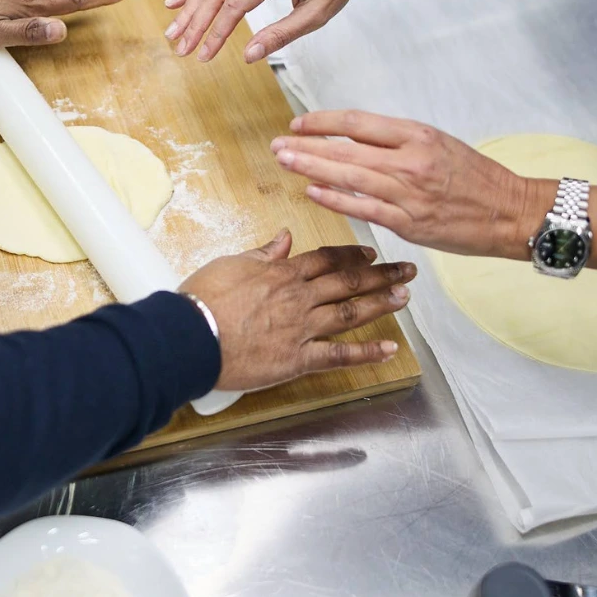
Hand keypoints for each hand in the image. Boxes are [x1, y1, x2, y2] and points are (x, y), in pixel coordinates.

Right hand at [163, 0, 377, 63]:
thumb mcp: (318, 13)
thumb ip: (282, 34)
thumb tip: (249, 55)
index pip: (238, 3)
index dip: (217, 32)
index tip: (205, 56)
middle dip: (196, 22)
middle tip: (181, 48)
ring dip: (190, 6)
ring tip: (173, 31)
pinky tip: (178, 2)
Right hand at [178, 229, 414, 391]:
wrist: (191, 334)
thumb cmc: (204, 298)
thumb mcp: (232, 264)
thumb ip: (263, 253)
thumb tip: (284, 237)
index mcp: (282, 273)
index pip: (325, 259)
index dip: (351, 255)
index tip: (371, 252)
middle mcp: (299, 297)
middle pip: (347, 282)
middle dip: (380, 274)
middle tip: (406, 270)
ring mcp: (302, 328)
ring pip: (350, 313)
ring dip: (380, 304)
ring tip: (404, 297)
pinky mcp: (297, 359)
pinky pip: (338, 356)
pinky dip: (366, 354)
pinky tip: (390, 350)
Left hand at [271, 110, 546, 257]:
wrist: (510, 211)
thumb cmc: (475, 177)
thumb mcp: (438, 143)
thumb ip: (396, 141)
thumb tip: (351, 139)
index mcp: (417, 135)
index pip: (358, 123)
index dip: (323, 122)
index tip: (299, 124)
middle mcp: (410, 161)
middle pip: (346, 150)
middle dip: (306, 146)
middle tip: (279, 145)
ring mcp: (408, 193)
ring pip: (349, 178)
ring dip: (312, 168)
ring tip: (285, 162)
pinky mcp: (408, 223)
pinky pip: (364, 208)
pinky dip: (335, 200)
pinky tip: (312, 191)